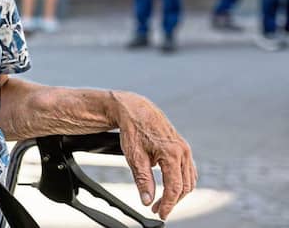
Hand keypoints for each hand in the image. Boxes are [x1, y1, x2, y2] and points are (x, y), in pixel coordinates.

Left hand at [112, 92, 196, 219]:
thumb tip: (147, 200)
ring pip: (189, 179)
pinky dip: (181, 181)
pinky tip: (170, 186)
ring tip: (162, 201)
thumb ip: (143, 180)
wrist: (135, 109)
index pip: (175, 187)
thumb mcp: (134, 156)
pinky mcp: (182, 148)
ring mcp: (185, 149)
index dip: (168, 204)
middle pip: (184, 186)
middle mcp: (183, 151)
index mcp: (172, 154)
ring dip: (178, 193)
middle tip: (157, 209)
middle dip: (172, 201)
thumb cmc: (133, 129)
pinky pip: (188, 170)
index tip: (160, 213)